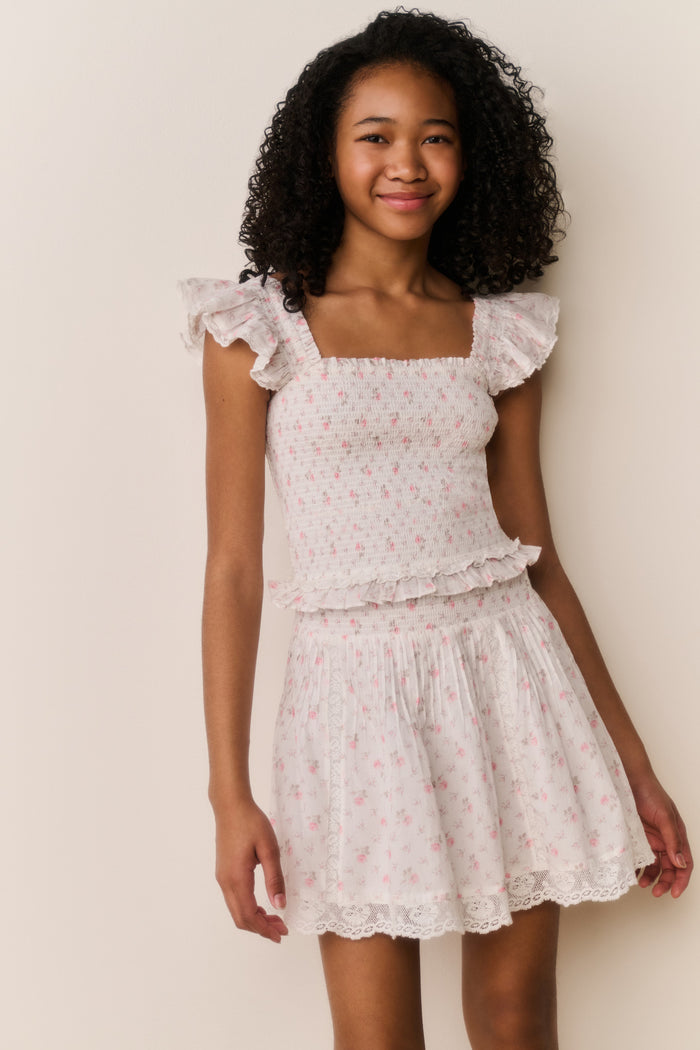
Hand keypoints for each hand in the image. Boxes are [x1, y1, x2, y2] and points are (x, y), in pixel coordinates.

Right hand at [213, 797, 288, 942]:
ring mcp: (222, 877)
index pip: (249, 915)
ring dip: (254, 919)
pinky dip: (248, 908)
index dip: (265, 929)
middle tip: (281, 930)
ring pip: (236, 910)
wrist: (230, 805)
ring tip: (274, 919)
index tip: (281, 934)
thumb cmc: (251, 823)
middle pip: (240, 918)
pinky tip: (262, 905)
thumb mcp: (269, 849)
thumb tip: (280, 906)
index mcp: (237, 878)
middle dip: (260, 928)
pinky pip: (234, 899)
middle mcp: (226, 882)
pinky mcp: (223, 872)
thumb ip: (274, 879)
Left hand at [630, 771, 692, 898]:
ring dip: (650, 876)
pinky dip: (638, 867)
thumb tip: (680, 863)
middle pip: (669, 868)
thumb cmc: (650, 793)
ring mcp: (650, 839)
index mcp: (677, 836)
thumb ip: (672, 840)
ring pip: (654, 865)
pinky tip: (632, 872)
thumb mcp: (665, 816)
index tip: (673, 893)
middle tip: (655, 892)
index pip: (684, 863)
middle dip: (664, 882)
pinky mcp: (637, 838)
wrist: (629, 779)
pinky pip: (639, 857)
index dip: (681, 880)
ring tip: (641, 883)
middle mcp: (666, 840)